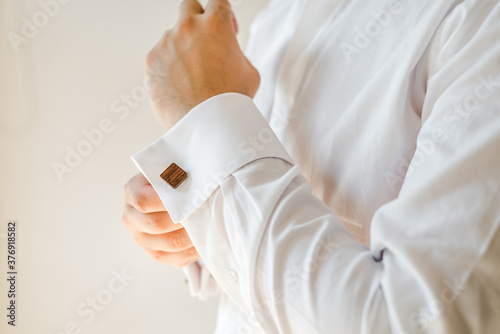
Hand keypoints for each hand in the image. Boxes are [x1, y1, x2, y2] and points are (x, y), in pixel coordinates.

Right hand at [122, 174, 199, 266]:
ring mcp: (142, 239)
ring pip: (169, 244)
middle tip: (204, 211)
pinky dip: (194, 250)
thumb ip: (176, 173)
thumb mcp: (169, 170)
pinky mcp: (157, 254)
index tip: (189, 197)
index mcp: (132, 193)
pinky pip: (177, 258)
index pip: (144, 200)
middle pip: (156, 224)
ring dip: (191, 235)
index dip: (167, 201)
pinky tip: (204, 238)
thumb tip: (195, 180)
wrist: (169, 197)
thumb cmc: (173, 181)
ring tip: (208, 224)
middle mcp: (132, 218)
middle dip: (184, 219)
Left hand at [144, 0, 259, 129]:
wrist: (208, 125)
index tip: (223, 28)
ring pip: (173, 38)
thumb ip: (236, 54)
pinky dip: (168, 69)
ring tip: (193, 79)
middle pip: (189, 6)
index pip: (218, 2)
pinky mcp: (151, 62)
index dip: (223, 16)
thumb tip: (228, 55)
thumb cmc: (230, 102)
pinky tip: (180, 87)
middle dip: (197, 20)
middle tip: (204, 42)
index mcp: (216, 24)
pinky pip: (160, 59)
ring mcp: (166, 43)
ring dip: (182, 50)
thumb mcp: (249, 72)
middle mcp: (188, 27)